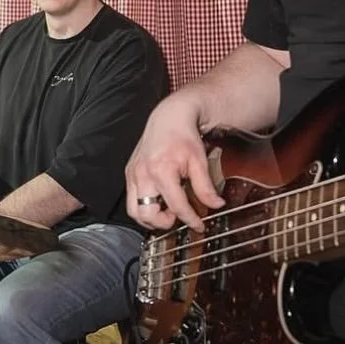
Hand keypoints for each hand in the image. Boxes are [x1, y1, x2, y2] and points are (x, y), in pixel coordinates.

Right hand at [125, 93, 222, 231]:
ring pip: (133, 211)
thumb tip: (215, 205)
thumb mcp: (199, 161)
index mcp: (161, 171)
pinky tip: (159, 200)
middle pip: (147, 214)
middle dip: (163, 222)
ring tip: (166, 211)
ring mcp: (133, 173)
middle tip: (177, 218)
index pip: (176, 206)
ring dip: (150, 217)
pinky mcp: (129, 172)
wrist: (169, 117)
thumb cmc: (183, 136)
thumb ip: (206, 187)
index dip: (190, 220)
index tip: (198, 226)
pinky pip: (131, 198)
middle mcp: (143, 174)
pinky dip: (144, 205)